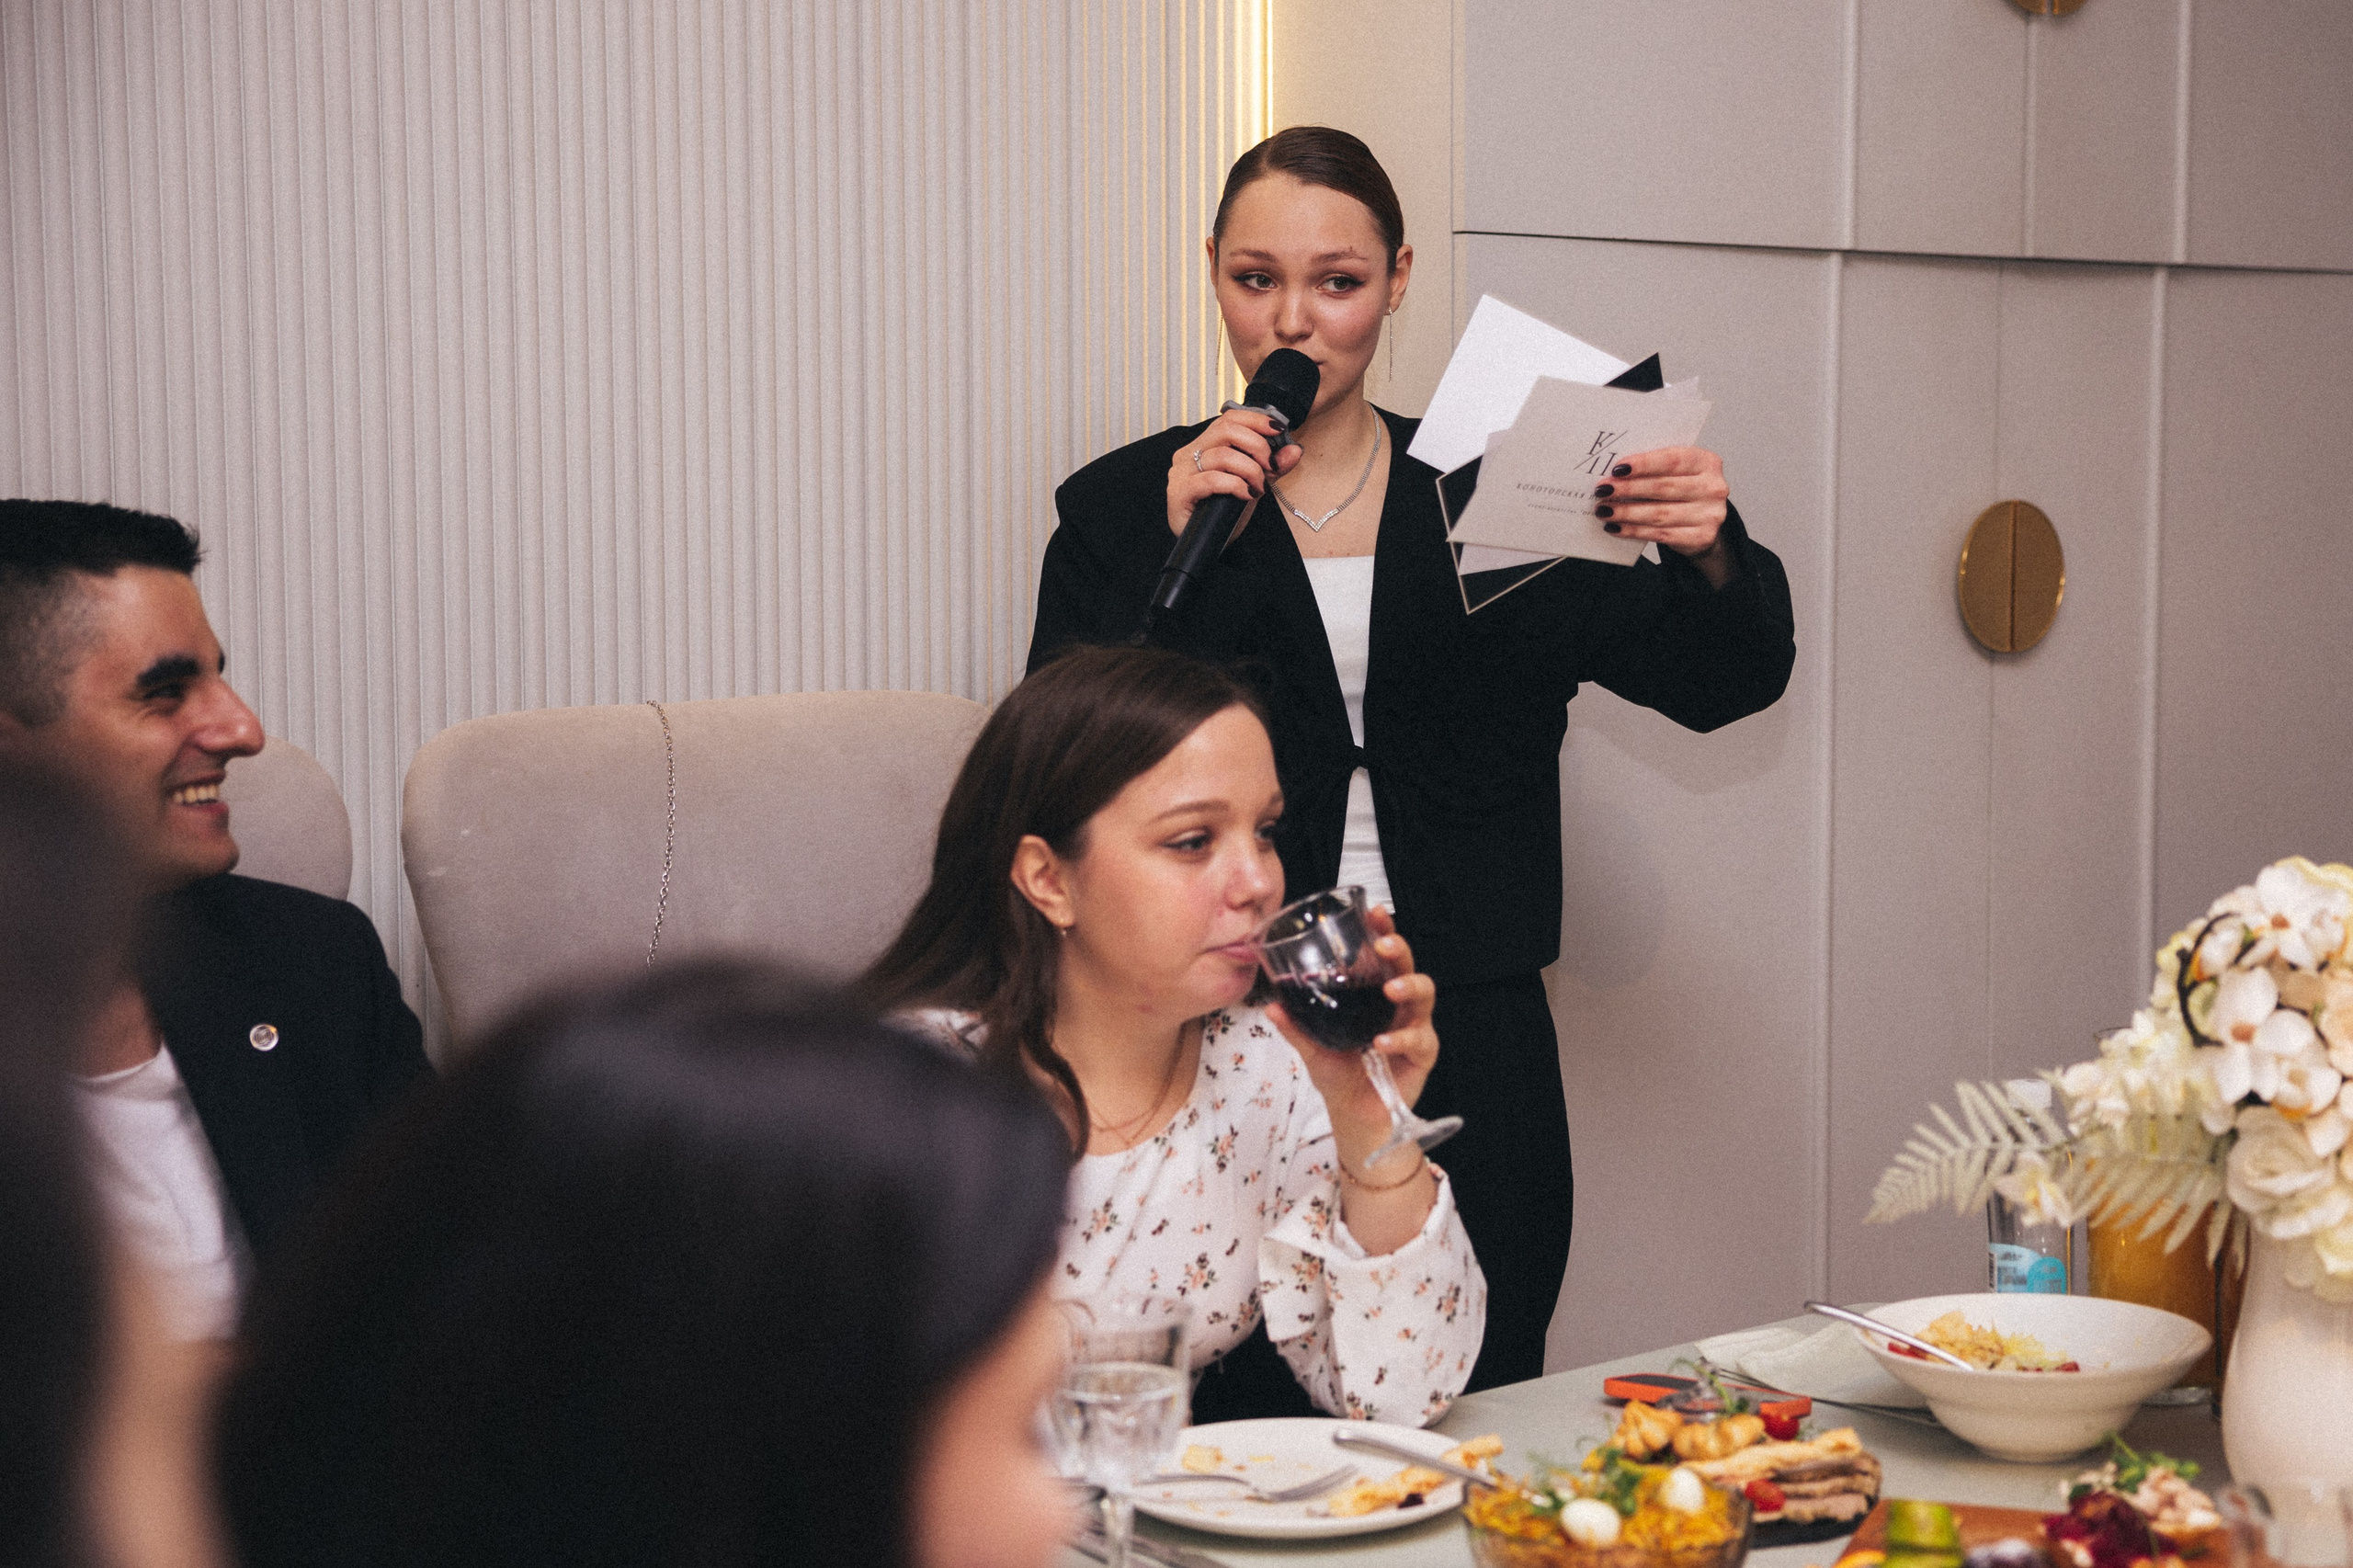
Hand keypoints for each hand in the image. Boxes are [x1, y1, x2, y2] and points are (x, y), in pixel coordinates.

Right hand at [1166, 407, 1303, 538]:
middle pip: (1226, 429)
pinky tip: (1245, 495)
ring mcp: (1181, 472)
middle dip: (1257, 445)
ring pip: (1222, 455)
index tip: (1278, 430)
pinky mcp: (1180, 491)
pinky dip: (1235, 485)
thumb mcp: (1254, 484)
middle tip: (1270, 465)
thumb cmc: (1223, 513)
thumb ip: (1273, 466)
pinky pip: (1212, 479)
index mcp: (1204, 445)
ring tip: (1258, 488)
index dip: (1255, 420)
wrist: (1208, 544)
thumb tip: (1295, 449)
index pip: (1229, 418)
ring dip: (1250, 470)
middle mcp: (1189, 453)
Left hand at [1266, 906, 1438, 1170]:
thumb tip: (1271, 1005)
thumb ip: (1295, 1027)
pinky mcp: (1423, 1054)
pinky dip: (1401, 1038)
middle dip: (1399, 950)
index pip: (1382, 955)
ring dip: (1408, 986)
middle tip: (1382, 945)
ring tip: (1389, 990)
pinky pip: (1420, 1040)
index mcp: (1374, 994)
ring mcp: (1413, 1027)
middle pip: (1408, 965)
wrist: (1353, 1115)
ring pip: (1425, 995)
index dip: (1382, 930)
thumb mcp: (1312, 1047)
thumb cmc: (1338, 1073)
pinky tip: (1381, 1042)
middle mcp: (1397, 1005)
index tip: (1373, 912)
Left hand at [1591, 445, 1733, 582]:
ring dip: (1626, 512)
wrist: (1704, 520)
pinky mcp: (1702, 537)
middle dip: (1628, 489)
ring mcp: (1710, 514)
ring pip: (1659, 514)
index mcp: (1707, 462)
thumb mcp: (1676, 471)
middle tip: (1602, 490)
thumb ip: (1654, 468)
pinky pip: (1661, 535)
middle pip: (1663, 488)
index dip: (1643, 464)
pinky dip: (1634, 531)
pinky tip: (1616, 527)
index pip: (1672, 460)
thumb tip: (1615, 474)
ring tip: (1603, 510)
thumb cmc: (1683, 489)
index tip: (1617, 468)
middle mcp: (1713, 487)